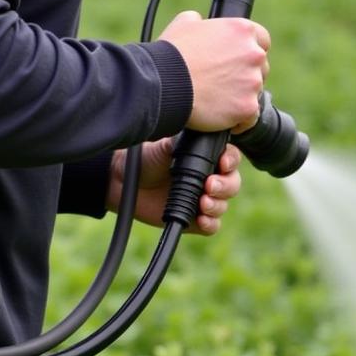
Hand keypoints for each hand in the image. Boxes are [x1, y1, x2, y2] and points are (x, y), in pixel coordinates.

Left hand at [106, 138, 241, 235]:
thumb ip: (185, 141)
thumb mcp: (165, 144)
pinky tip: (201, 219)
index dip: (231, 162)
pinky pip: (212, 226)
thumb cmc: (146, 158)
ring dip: (217, 205)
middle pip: (232, 184)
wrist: (123, 180)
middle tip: (209, 186)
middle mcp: (210, 178)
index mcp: (208, 158)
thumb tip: (201, 130)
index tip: (223, 164)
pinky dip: (210, 223)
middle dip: (225, 186)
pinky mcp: (194, 219)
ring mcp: (203, 200)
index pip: (231, 159)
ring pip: (223, 205)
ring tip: (202, 203)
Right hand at [159, 10, 270, 132]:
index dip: (250, 50)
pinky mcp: (248, 107)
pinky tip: (225, 117)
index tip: (240, 59)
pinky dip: (240, 119)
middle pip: (261, 67)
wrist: (164, 83)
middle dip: (246, 74)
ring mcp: (253, 82)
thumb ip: (201, 21)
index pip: (262, 39)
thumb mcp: (184, 24)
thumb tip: (200, 22)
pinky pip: (251, 117)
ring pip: (256, 93)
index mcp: (242, 30)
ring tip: (218, 99)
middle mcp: (253, 54)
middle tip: (223, 81)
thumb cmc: (171, 54)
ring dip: (241, 96)